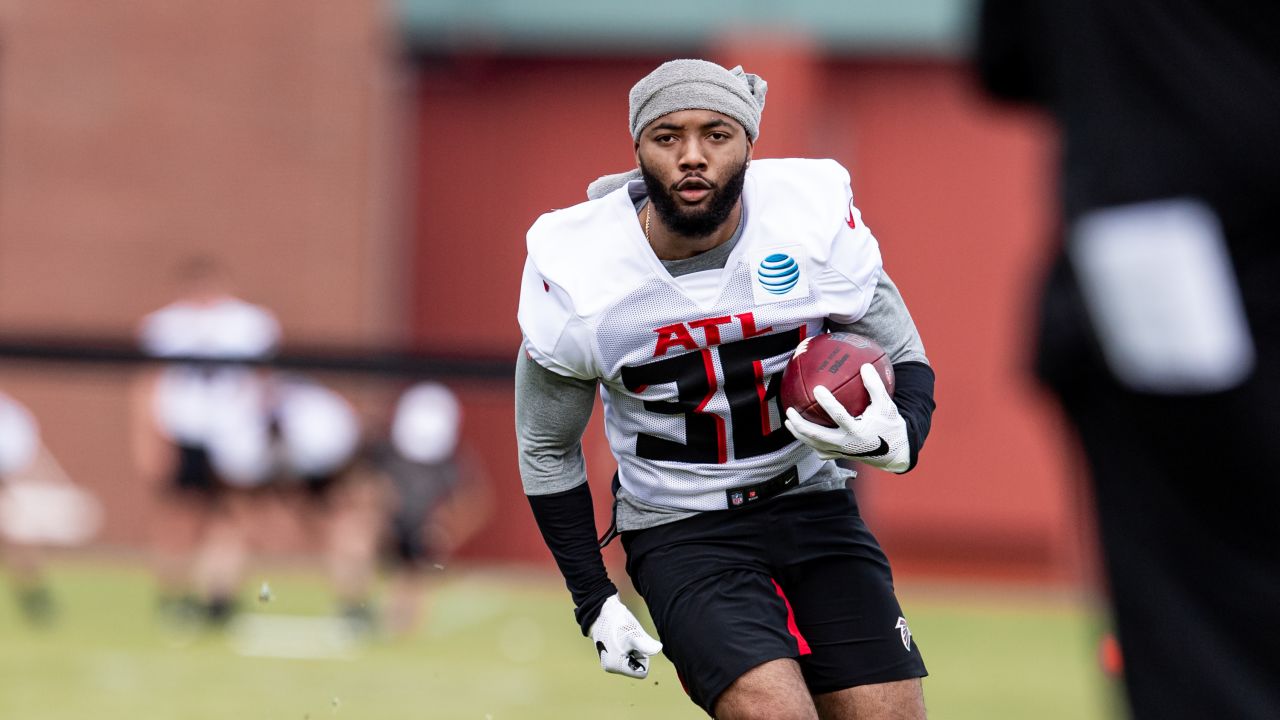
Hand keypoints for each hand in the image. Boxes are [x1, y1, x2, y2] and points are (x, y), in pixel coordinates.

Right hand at [589, 594, 662, 678]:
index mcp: (615, 666)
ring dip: (633, 648)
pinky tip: (621, 635)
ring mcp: (609, 659)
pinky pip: (626, 652)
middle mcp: (611, 666)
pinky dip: (628, 644)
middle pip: (636, 666)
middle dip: (637, 653)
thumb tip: (658, 649)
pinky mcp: (610, 651)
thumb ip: (645, 645)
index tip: (635, 645)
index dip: (643, 658)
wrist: (601, 610)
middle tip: (629, 639)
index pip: (641, 672)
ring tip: (624, 636)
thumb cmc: (616, 622)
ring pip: (632, 658)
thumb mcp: (632, 634)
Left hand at [784, 363, 910, 472]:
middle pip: (817, 435)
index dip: (827, 403)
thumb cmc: (889, 425)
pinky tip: (801, 432)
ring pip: (814, 444)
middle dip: (800, 423)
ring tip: (788, 421)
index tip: (817, 389)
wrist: (893, 452)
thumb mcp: (886, 405)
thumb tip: (865, 365)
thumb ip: (875, 386)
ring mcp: (840, 452)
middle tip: (790, 410)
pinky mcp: (839, 456)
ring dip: (799, 433)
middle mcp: (846, 443)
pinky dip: (809, 441)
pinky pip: (819, 450)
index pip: (839, 416)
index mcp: (857, 430)